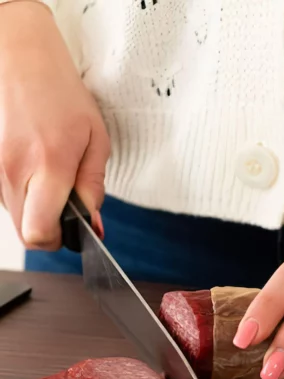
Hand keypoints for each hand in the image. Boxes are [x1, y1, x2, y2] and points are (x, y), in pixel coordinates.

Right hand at [0, 1, 109, 249]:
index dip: (57, 240)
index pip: (39, 232)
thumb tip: (93, 224)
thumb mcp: (96, 140)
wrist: (19, 56)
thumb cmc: (61, 94)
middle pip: (25, 232)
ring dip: (36, 210)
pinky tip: (36, 169)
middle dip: (49, 229)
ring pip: (14, 216)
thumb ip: (93, 186)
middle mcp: (14, 171)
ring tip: (52, 179)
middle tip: (67, 207)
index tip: (73, 229)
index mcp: (48, 165)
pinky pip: (5, 196)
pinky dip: (23, 194)